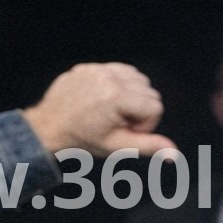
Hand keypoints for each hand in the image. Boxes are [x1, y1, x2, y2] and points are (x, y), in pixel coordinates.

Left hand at [21, 62, 175, 155]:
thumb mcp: (117, 146)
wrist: (47, 128)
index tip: (125, 131)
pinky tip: (103, 100)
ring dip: (130, 95)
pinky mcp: (89, 66)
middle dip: (138, 110)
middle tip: (116, 123)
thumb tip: (175, 155)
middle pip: (149, 91)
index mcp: (116, 98)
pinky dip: (117, 84)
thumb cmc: (83, 141)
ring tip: (110, 112)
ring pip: (137, 79)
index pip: (155, 106)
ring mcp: (97, 69)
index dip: (145, 124)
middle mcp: (109, 78)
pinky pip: (118, 70)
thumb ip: (148, 147)